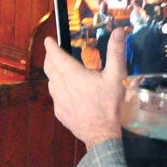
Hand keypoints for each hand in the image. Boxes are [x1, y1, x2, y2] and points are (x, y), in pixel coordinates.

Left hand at [41, 28, 128, 149]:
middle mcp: (61, 86)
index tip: (48, 40)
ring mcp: (58, 100)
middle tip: (52, 52)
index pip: (56, 56)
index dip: (50, 46)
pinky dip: (57, 89)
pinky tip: (66, 91)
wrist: (101, 134)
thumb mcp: (116, 76)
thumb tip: (119, 32)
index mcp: (73, 75)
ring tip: (59, 69)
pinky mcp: (60, 112)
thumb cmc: (109, 105)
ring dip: (53, 74)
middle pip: (49, 68)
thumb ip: (116, 52)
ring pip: (51, 82)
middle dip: (49, 58)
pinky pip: (55, 97)